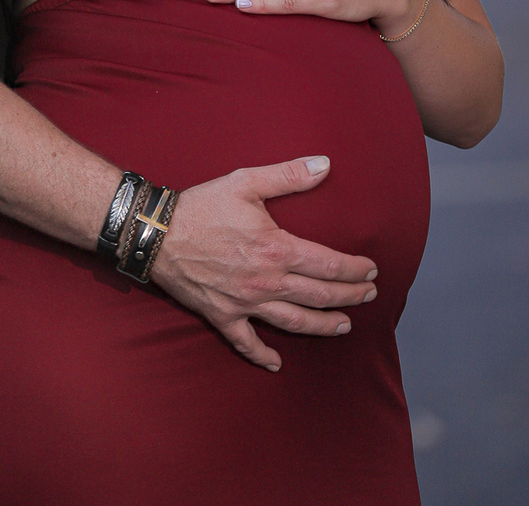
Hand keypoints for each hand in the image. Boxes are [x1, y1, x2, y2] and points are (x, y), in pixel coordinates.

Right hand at [151, 156, 378, 370]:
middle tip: (369, 296)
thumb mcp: (245, 182)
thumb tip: (325, 164)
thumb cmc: (202, 205)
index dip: (354, 269)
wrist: (157, 233)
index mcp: (277, 250)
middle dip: (350, 297)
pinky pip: (246, 342)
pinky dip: (262, 355)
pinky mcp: (223, 316)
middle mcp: (267, 282)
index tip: (371, 270)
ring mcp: (246, 304)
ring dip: (323, 326)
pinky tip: (277, 364)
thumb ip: (288, 175)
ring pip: (294, 323)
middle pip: (319, 296)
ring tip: (344, 326)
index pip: (329, 265)